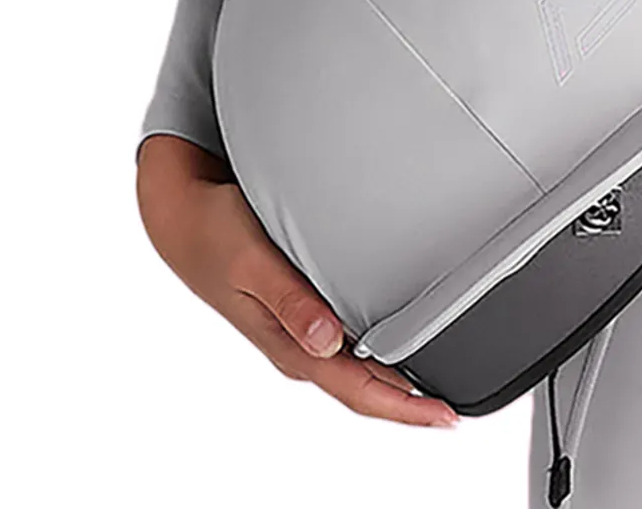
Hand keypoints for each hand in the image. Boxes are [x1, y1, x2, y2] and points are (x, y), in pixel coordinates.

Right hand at [135, 132, 460, 428]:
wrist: (186, 222)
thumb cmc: (218, 238)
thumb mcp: (254, 263)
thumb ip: (292, 302)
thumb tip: (328, 341)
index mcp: (291, 345)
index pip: (357, 391)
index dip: (403, 409)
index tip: (444, 417)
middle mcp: (300, 345)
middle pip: (364, 389)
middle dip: (409, 405)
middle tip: (455, 412)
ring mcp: (302, 333)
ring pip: (358, 371)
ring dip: (397, 384)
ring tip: (439, 389)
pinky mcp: (304, 314)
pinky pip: (349, 347)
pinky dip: (379, 356)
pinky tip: (403, 349)